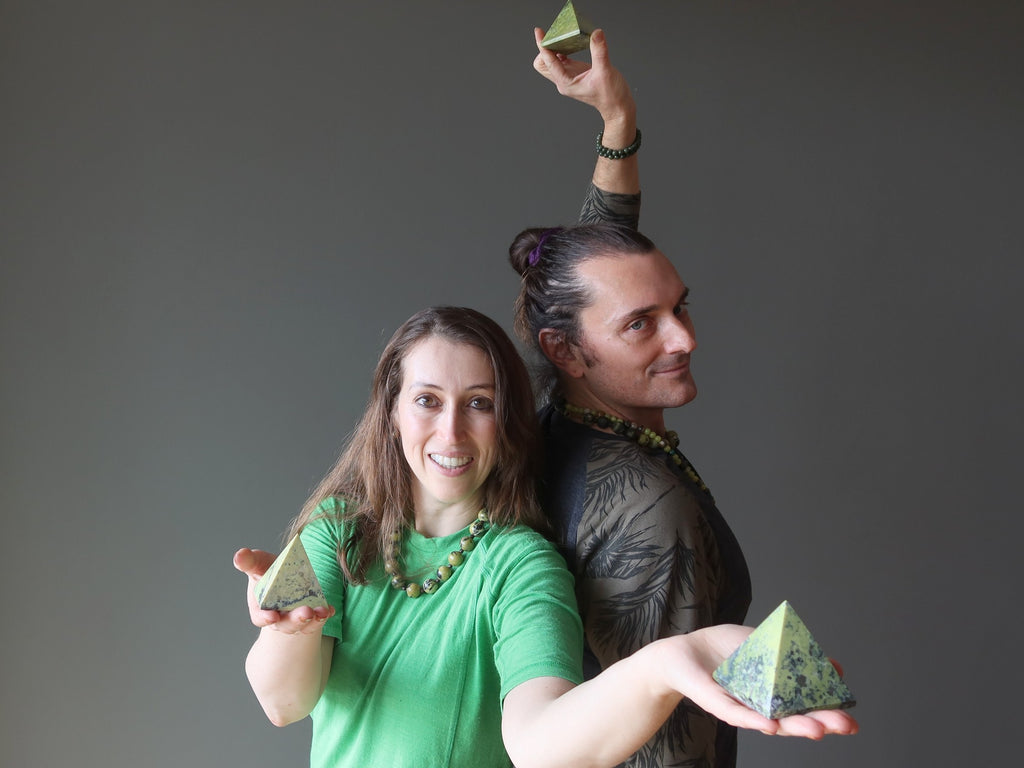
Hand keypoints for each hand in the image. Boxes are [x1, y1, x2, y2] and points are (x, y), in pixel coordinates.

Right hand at [233, 547, 333, 633]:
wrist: (286, 577)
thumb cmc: (268, 572)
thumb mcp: (258, 565)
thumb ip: (250, 562)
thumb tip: (239, 555)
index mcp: (261, 608)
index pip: (261, 617)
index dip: (265, 618)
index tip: (272, 616)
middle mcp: (279, 618)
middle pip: (286, 624)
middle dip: (296, 619)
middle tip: (306, 613)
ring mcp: (296, 618)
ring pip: (304, 624)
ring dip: (313, 618)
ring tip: (321, 611)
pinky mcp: (313, 614)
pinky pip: (319, 618)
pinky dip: (324, 614)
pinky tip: (329, 609)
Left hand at [532, 27, 634, 124]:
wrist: (617, 106)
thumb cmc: (610, 96)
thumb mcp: (605, 72)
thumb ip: (599, 52)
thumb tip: (596, 34)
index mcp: (566, 83)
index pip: (548, 62)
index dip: (543, 46)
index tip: (539, 31)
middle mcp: (564, 80)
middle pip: (543, 64)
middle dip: (545, 48)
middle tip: (554, 34)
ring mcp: (568, 76)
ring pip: (551, 61)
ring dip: (553, 47)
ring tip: (561, 34)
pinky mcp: (575, 72)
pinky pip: (562, 58)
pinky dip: (563, 49)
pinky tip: (570, 41)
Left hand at [661, 625, 858, 738]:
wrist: (687, 650)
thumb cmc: (727, 648)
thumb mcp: (768, 645)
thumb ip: (798, 655)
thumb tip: (836, 667)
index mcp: (776, 694)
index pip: (806, 708)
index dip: (828, 714)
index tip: (851, 720)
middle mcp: (762, 706)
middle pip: (795, 719)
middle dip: (820, 723)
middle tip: (845, 726)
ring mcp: (743, 707)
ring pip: (771, 720)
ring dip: (793, 726)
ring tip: (817, 730)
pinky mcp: (720, 704)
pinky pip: (737, 715)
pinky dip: (754, 720)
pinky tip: (771, 725)